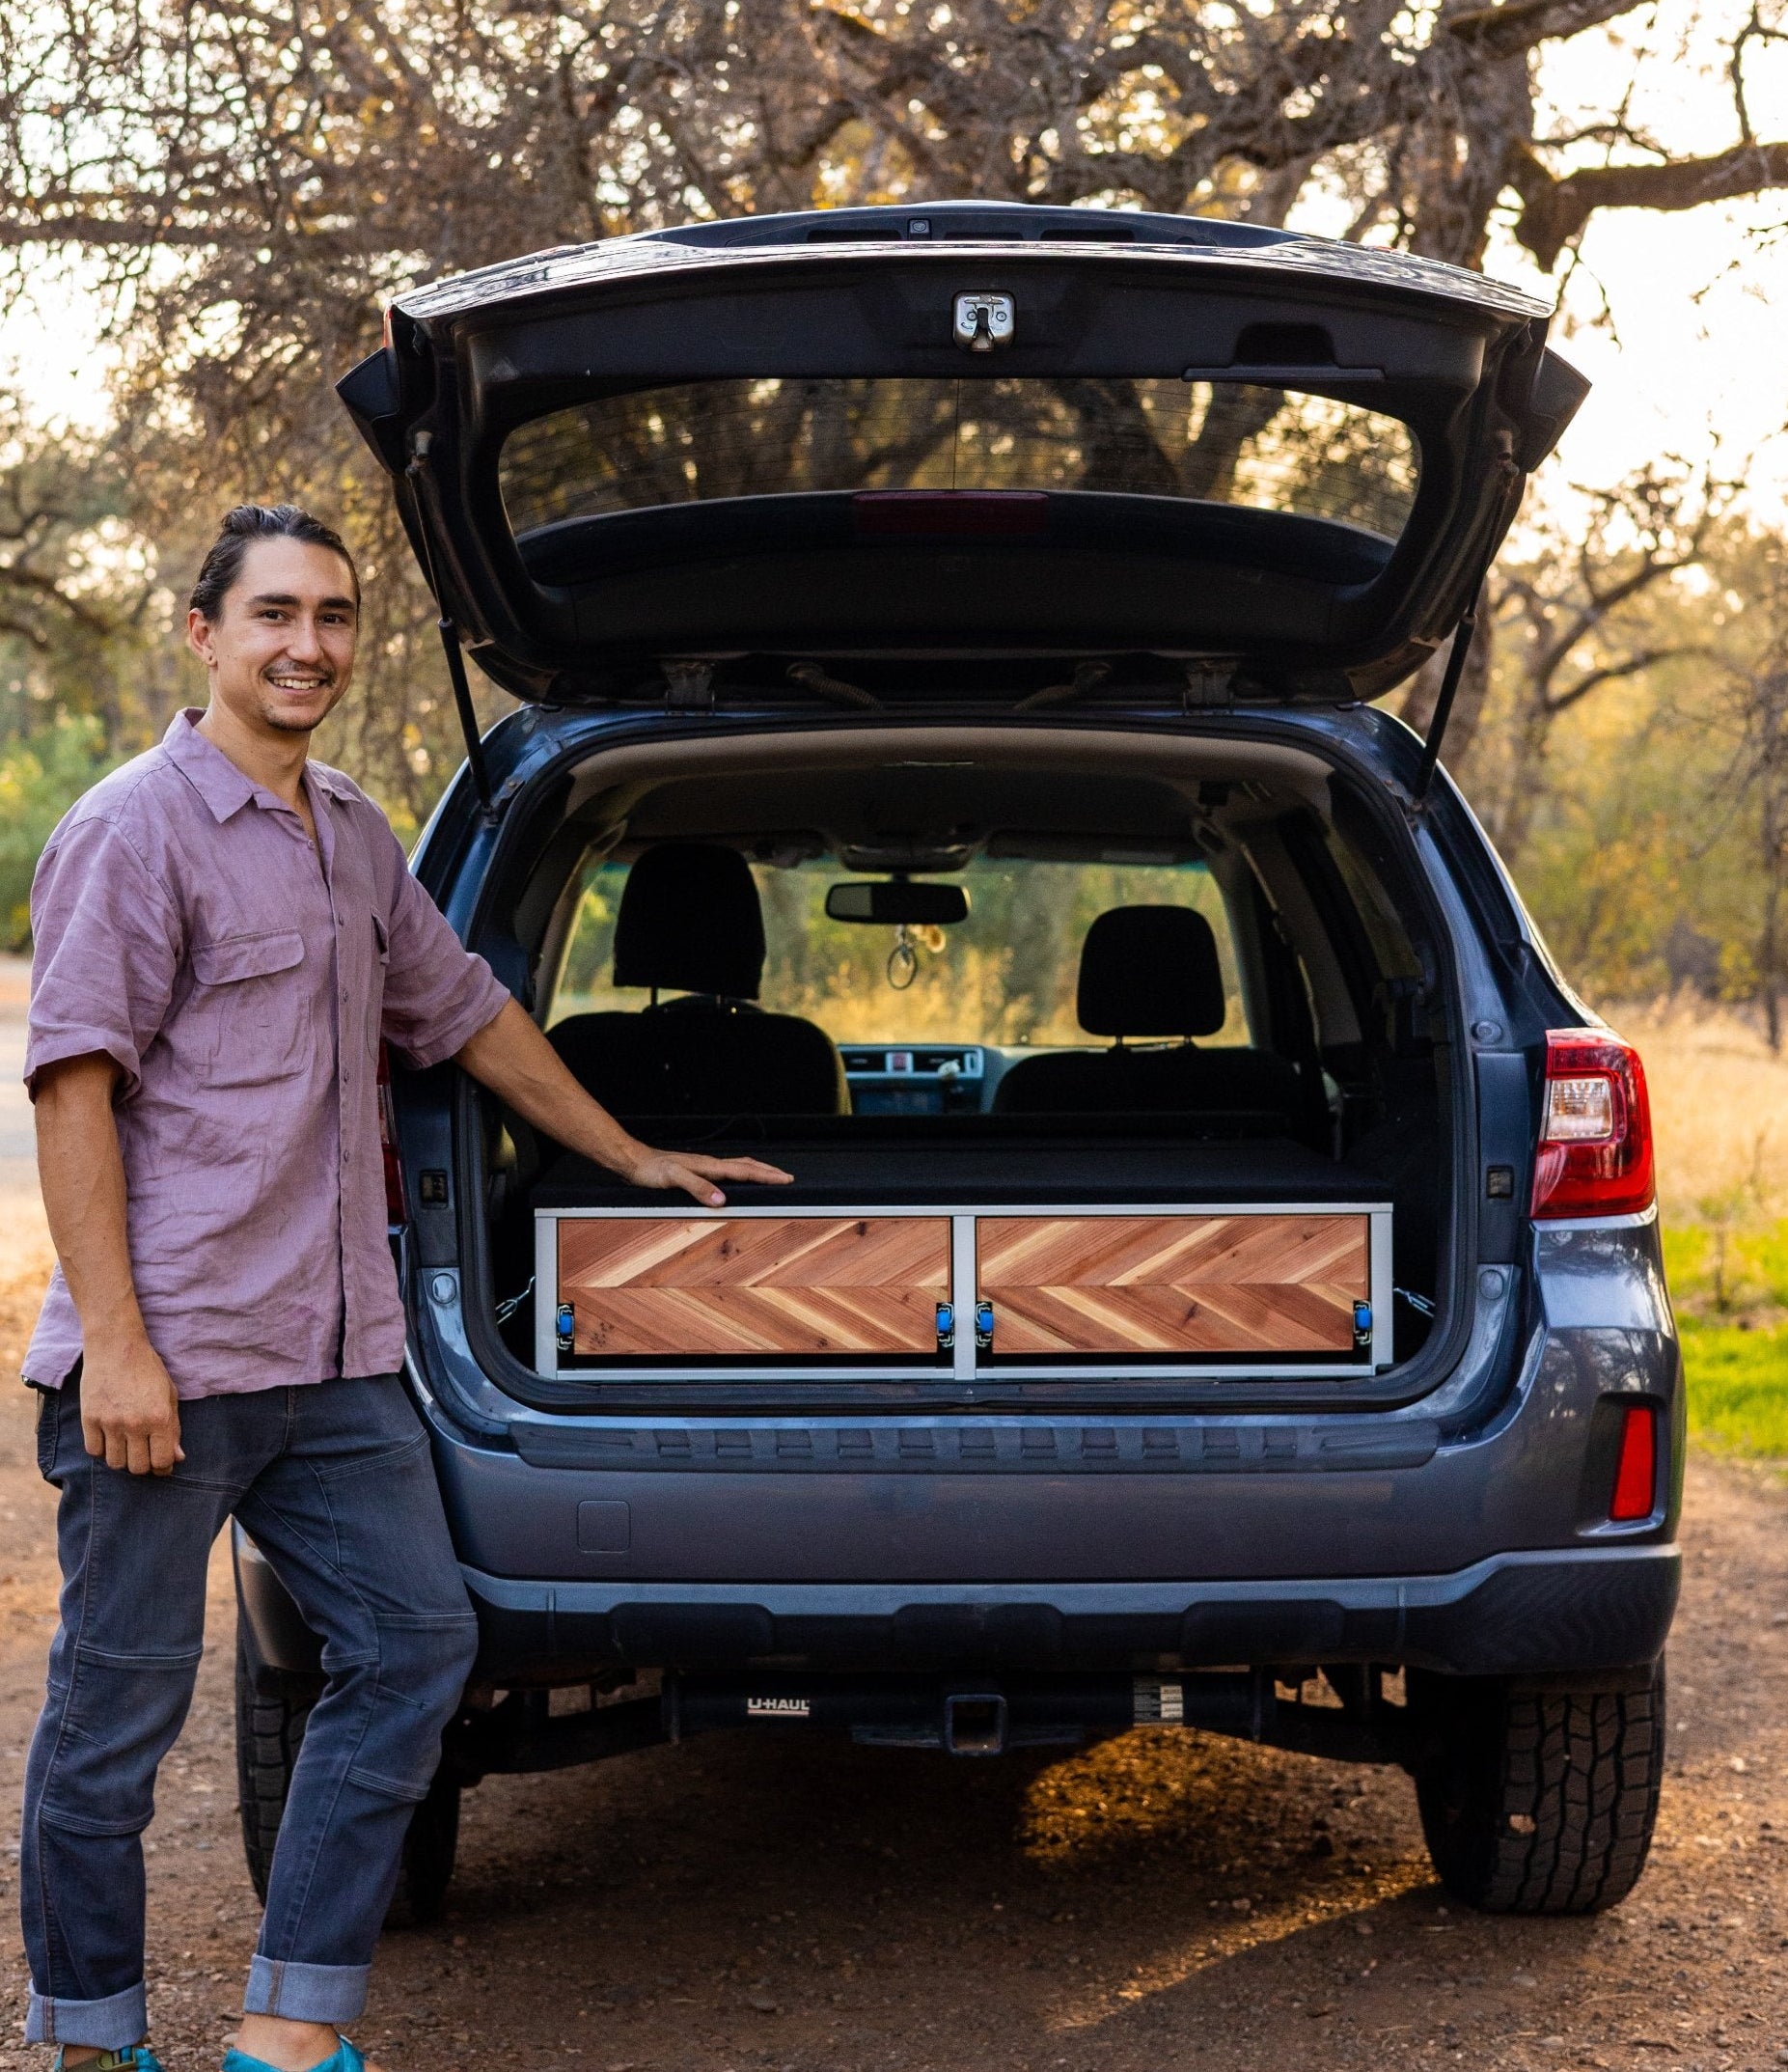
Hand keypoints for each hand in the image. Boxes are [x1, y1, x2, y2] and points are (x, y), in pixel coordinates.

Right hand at [80, 1335, 183, 1474]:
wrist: (116, 1347)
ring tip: (126, 1445)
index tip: (161, 1464)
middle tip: (144, 1454)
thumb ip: (174, 1428)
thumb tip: (177, 1457)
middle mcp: (135, 1423)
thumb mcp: (169, 1395)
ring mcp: (110, 1422)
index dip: (164, 1467)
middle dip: (143, 1465)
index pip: (162, 1460)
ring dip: (122, 1459)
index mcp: (160, 1417)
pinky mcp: (89, 1418)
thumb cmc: (147, 1369)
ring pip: (115, 1463)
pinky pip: (94, 1451)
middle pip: (138, 1467)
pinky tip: (109, 1438)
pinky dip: (102, 1450)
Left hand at [619, 1146, 793, 1206]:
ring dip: (757, 1171)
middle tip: (787, 1178)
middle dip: (768, 1171)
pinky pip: (727, 1171)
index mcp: (708, 1166)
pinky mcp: (697, 1171)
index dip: (766, 1176)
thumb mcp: (673, 1179)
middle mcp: (709, 1164)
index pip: (744, 1171)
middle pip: (746, 1165)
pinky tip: (738, 1179)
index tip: (785, 1179)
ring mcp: (704, 1166)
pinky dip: (741, 1173)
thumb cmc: (651, 1171)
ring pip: (738, 1166)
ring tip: (770, 1176)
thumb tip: (721, 1200)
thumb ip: (697, 1188)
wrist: (635, 1161)